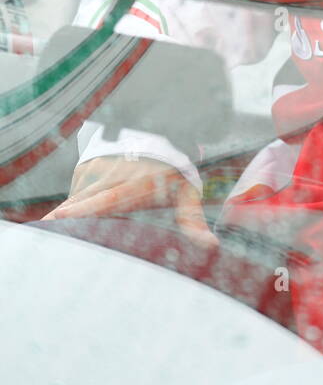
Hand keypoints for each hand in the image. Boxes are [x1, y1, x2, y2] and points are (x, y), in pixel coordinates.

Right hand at [42, 155, 215, 245]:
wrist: (161, 137)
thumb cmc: (173, 175)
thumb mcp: (188, 196)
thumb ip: (193, 222)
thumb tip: (211, 247)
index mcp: (135, 186)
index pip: (107, 200)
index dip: (85, 209)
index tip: (63, 216)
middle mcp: (112, 177)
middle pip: (81, 203)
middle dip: (63, 218)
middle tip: (49, 231)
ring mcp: (95, 171)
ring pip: (76, 201)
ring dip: (73, 216)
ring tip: (67, 227)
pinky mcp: (84, 171)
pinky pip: (77, 196)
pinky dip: (79, 207)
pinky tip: (86, 212)